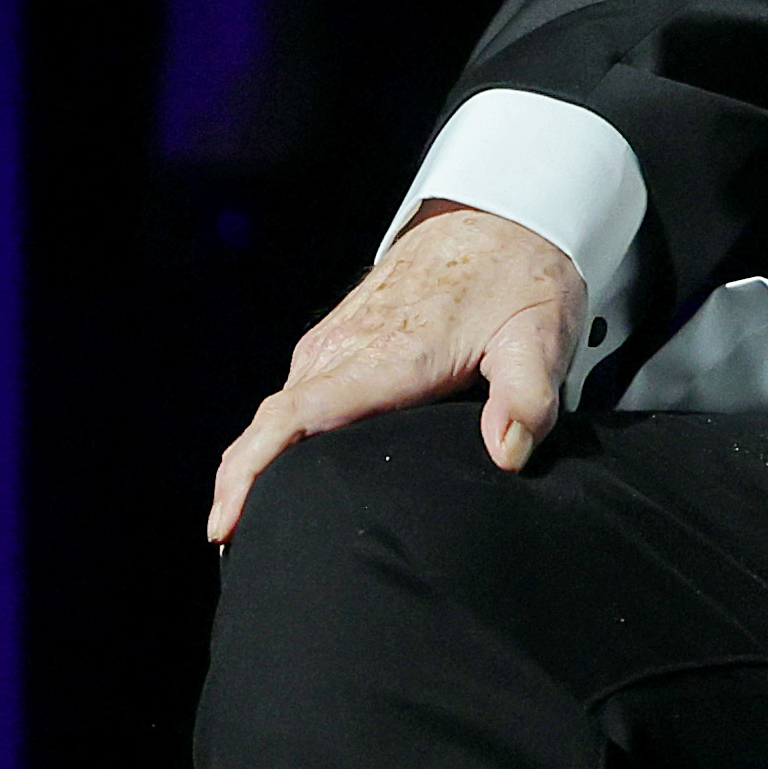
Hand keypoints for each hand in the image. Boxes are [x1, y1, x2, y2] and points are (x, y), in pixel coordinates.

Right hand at [204, 202, 587, 544]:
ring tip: (248, 527)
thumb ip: (528, 396)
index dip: (253, 469)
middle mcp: (344, 348)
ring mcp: (334, 343)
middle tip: (234, 550)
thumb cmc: (517, 279)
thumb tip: (507, 453)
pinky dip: (275, 440)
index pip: (295, 416)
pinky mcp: (336, 343)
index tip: (226, 520)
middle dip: (240, 486)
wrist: (496, 217)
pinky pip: (293, 399)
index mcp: (386, 354)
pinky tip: (282, 477)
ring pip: (278, 414)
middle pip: (272, 425)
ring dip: (254, 465)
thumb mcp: (541, 334)